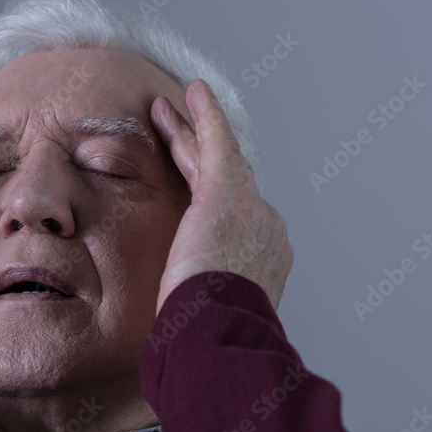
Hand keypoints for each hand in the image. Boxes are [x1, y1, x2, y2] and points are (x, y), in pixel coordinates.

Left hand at [150, 79, 292, 314]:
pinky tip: (193, 92)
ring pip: (216, 158)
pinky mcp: (226, 193)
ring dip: (191, 130)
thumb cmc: (206, 339)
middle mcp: (266, 228)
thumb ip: (200, 301)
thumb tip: (180, 316)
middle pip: (230, 180)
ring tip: (165, 108)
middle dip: (200, 156)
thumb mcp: (206, 319)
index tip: (195, 199)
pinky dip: (205, 116)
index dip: (213, 201)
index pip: (238, 218)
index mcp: (263, 258)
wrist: (218, 335)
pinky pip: (215, 143)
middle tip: (177, 134)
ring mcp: (252, 208)